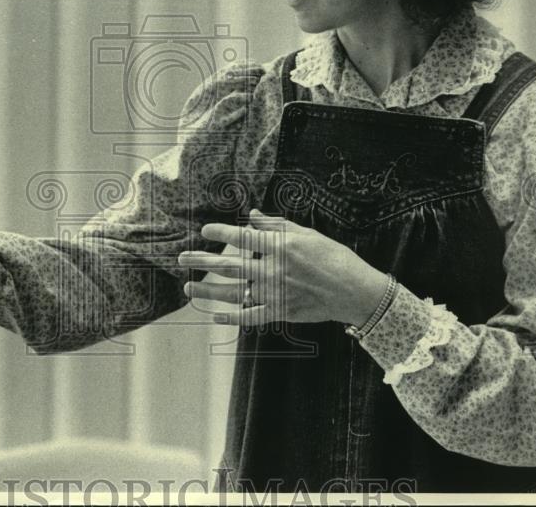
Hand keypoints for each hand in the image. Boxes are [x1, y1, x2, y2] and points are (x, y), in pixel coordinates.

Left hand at [177, 208, 388, 326]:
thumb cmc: (334, 257)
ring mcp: (274, 294)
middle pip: (228, 265)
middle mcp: (272, 270)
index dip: (220, 233)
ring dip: (208, 290)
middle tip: (182, 258)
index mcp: (279, 247)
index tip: (205, 231)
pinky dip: (231, 318)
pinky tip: (215, 317)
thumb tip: (253, 216)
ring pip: (233, 293)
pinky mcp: (280, 313)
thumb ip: (277, 226)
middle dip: (202, 261)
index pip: (241, 238)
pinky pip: (250, 317)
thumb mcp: (307, 234)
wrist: (354, 291)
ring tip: (188, 286)